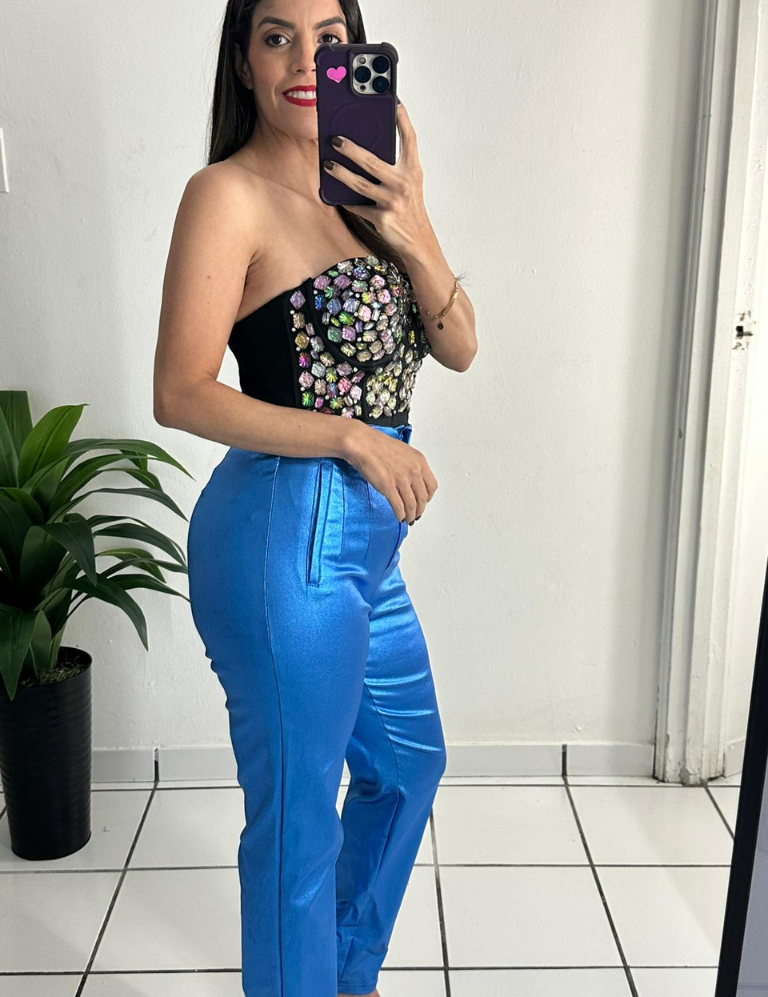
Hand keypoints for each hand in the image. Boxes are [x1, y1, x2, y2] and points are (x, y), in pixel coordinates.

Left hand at [322, 100, 431, 254]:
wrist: (418, 242)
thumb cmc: (410, 209)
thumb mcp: (409, 185)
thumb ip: (393, 167)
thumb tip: (364, 150)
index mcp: (413, 171)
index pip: (410, 139)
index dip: (402, 118)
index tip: (394, 101)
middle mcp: (404, 184)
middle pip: (373, 161)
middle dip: (351, 149)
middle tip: (335, 139)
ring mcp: (393, 202)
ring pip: (360, 184)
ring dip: (341, 173)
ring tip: (328, 164)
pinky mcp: (382, 219)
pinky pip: (358, 206)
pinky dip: (346, 201)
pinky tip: (335, 194)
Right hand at [343, 425, 436, 523]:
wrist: (362, 443)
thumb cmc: (378, 445)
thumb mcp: (404, 452)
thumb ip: (411, 466)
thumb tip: (412, 481)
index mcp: (419, 461)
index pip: (432, 486)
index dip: (428, 497)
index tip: (423, 502)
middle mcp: (414, 471)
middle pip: (423, 498)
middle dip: (420, 510)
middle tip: (416, 515)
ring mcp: (401, 479)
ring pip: (412, 504)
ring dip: (411, 515)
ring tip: (408, 519)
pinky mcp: (388, 487)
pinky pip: (398, 506)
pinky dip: (400, 515)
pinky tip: (399, 517)